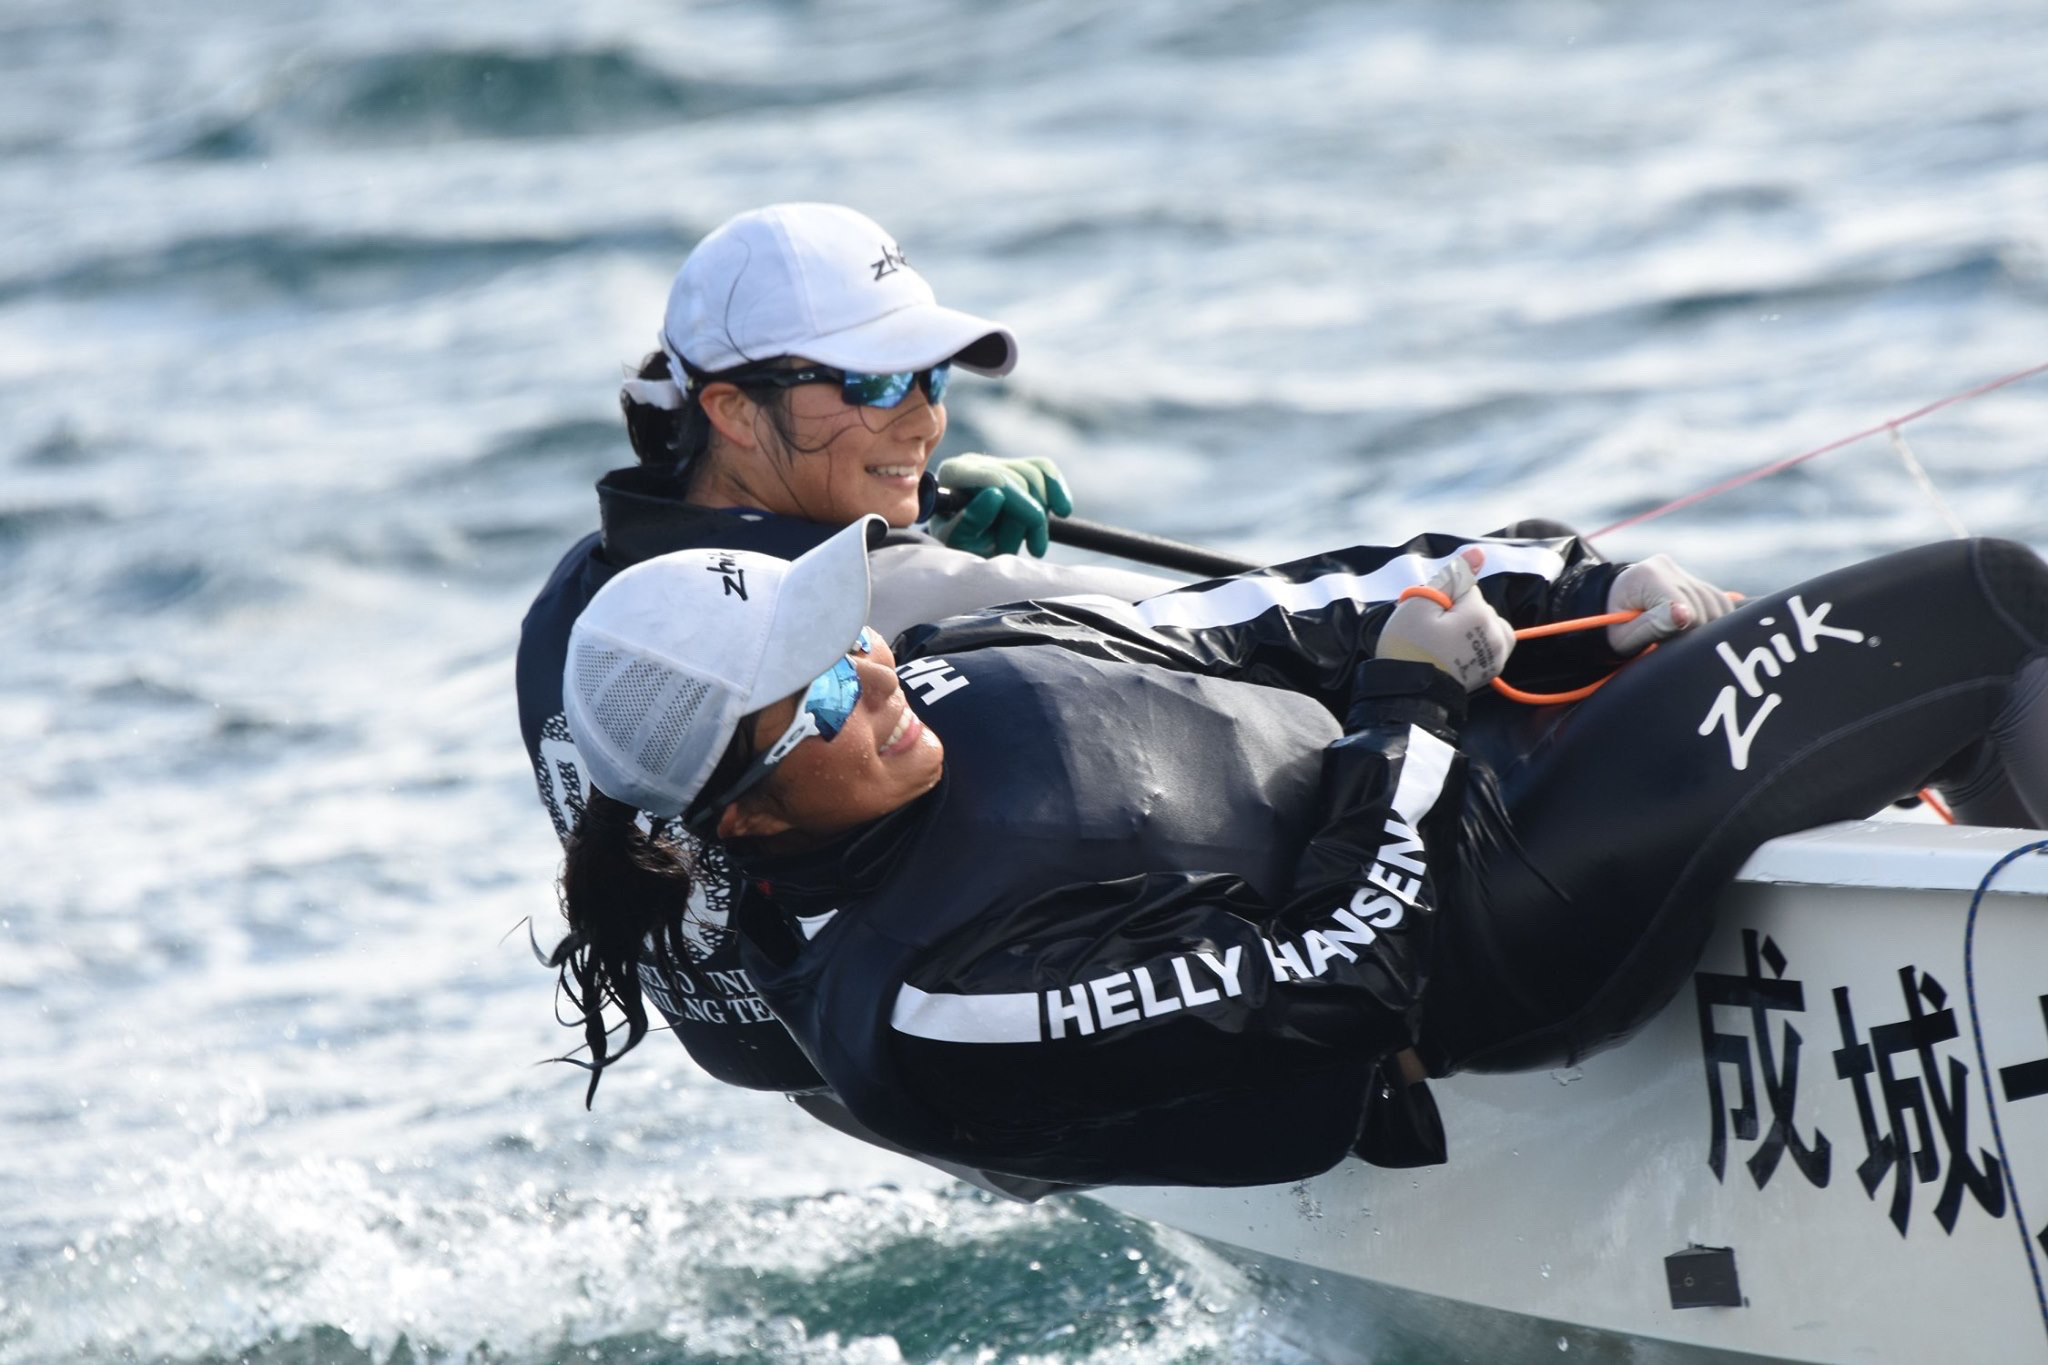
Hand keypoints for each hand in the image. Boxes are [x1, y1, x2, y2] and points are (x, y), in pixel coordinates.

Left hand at [931, 454, 1073, 557]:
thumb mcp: (960, 543)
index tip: (1036, 527)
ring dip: (1041, 516)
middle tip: (1031, 550)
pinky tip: (1062, 512)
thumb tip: (995, 495)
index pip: (995, 478)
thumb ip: (970, 522)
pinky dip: (1057, 490)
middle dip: (1031, 519)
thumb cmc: (960, 546)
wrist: (967, 547)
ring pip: (1035, 477)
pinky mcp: (1015, 466)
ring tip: (1033, 545)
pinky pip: (1045, 468)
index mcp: (954, 474)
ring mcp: (995, 462)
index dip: (1021, 502)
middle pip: (1020, 480)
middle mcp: (973, 461)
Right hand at [1376, 549, 1514, 691]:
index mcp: (1479, 613)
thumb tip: (1479, 552)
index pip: (1465, 588)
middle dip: (1459, 611)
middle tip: (1432, 631)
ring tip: (1447, 640)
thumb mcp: (1420, 603)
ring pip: (1489, 622)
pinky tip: (1456, 650)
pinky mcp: (1492, 670)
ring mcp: (1497, 655)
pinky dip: (1478, 642)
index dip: (1443, 597)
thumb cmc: (1408, 646)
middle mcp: (1496, 633)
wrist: (1408, 693)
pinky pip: (1492, 644)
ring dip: (1473, 625)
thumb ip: (1452, 575)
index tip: (1428, 616)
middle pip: (1480, 605)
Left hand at [1605, 554, 1731, 654]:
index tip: (1665, 642)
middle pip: (1704, 608)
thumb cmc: (1612, 627)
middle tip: (1666, 641)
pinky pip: (1718, 601)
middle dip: (1691, 632)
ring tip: (1677, 635)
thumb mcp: (1623, 635)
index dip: (1681, 632)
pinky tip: (1696, 629)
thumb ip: (1652, 626)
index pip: (1685, 607)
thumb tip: (1684, 615)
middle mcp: (1668, 568)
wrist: (1608, 608)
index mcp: (1647, 576)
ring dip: (1704, 627)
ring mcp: (1682, 572)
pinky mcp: (1694, 580)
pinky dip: (1713, 619)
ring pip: (1716, 605)